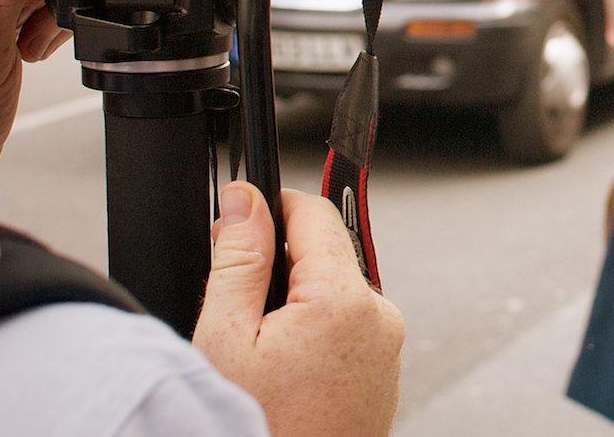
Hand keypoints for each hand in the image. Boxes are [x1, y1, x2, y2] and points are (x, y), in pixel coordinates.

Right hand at [194, 184, 404, 436]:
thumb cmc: (255, 430)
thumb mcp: (224, 339)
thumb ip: (239, 259)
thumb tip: (244, 200)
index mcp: (345, 302)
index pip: (317, 214)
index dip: (274, 207)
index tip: (243, 215)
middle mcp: (380, 320)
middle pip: (326, 256)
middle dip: (281, 268)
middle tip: (239, 310)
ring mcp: (388, 351)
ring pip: (335, 295)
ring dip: (297, 307)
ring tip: (262, 358)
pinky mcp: (385, 376)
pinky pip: (347, 332)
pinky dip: (315, 338)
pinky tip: (286, 376)